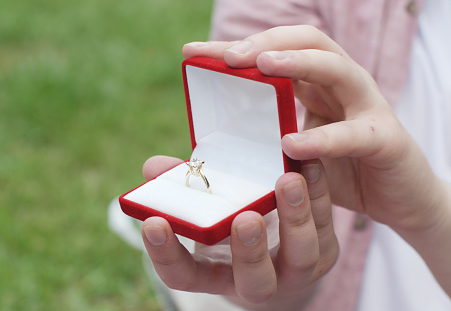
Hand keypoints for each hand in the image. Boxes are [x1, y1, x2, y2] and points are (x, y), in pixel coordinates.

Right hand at [141, 156, 337, 309]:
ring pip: (301, 257)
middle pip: (254, 281)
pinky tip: (309, 165)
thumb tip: (154, 166)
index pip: (183, 275)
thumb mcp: (203, 214)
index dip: (166, 254)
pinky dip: (320, 193)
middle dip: (250, 251)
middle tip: (244, 217)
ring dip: (295, 218)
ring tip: (287, 180)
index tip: (153, 222)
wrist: (276, 251)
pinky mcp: (324, 252)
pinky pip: (326, 225)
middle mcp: (255, 281)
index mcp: (214, 274)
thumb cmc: (228, 229)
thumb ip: (182, 190)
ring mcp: (294, 270)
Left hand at [182, 25, 446, 233]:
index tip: (193, 53)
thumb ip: (263, 144)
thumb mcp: (293, 154)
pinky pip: (353, 133)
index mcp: (316, 85)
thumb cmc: (342, 173)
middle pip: (306, 43)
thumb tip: (206, 149)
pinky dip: (323, 138)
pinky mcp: (385, 139)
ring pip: (335, 68)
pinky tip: (292, 143)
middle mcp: (341, 86)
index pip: (274, 53)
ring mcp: (367, 107)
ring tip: (260, 66)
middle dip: (265, 43)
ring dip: (297, 63)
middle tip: (228, 55)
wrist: (399, 201)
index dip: (234, 49)